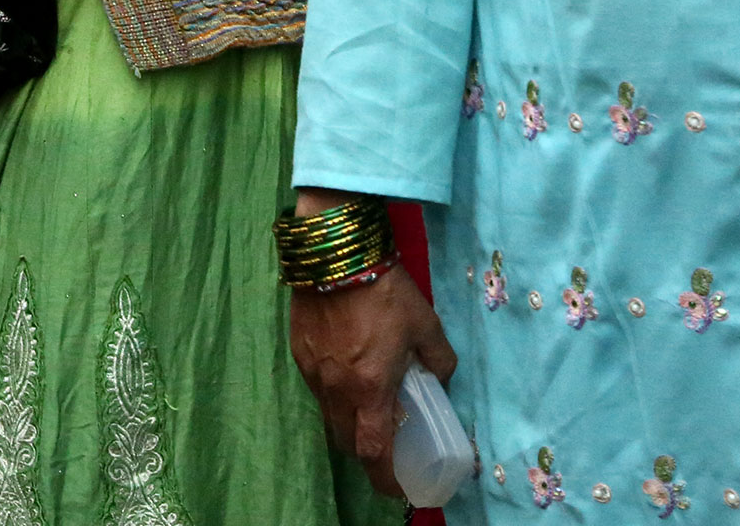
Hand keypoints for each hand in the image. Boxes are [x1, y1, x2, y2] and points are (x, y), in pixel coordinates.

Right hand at [286, 201, 455, 500]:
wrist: (335, 252)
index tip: (397, 487)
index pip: (373, 452)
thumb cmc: (385, 290)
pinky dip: (334, 394)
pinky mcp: (299, 352)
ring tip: (368, 408)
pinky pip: (318, 389)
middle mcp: (336, 389)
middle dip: (367, 453)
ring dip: (349, 423)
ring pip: (329, 416)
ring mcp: (313, 371)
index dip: (384, 477)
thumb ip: (438, 360)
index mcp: (370, 388)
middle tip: (387, 447)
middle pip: (347, 442)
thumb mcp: (426, 325)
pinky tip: (347, 372)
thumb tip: (440, 378)